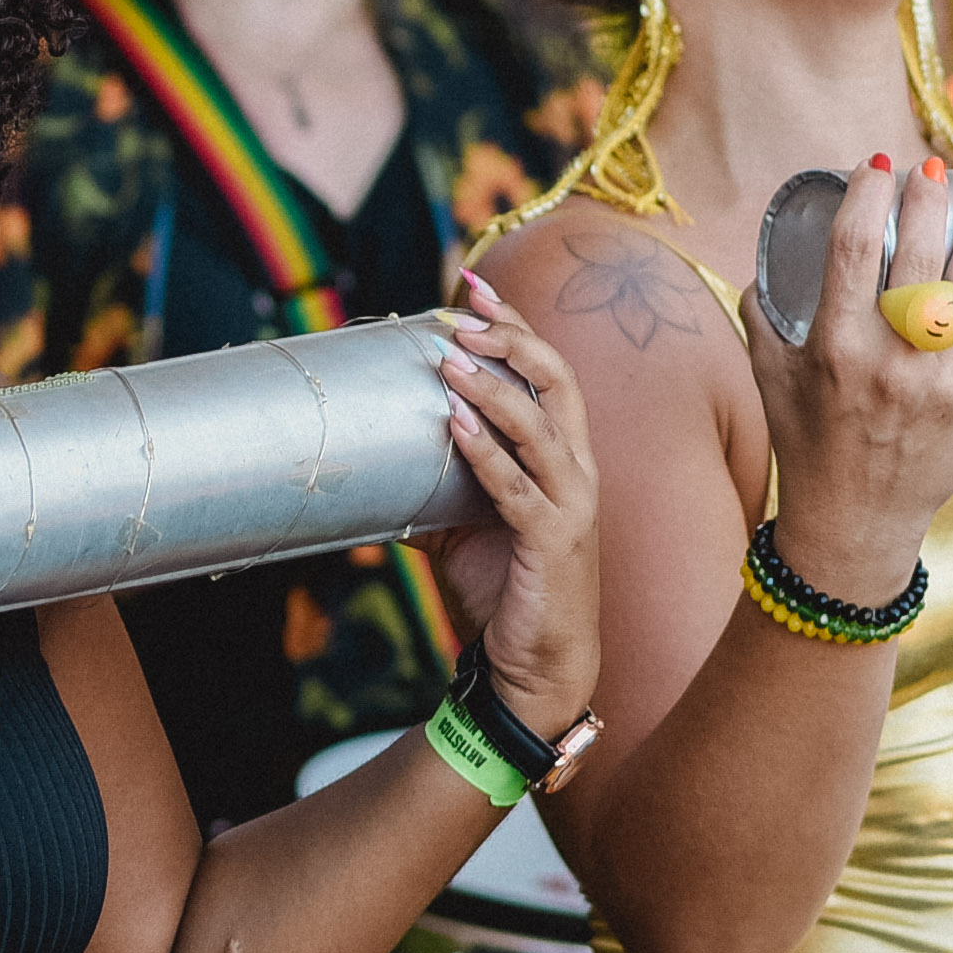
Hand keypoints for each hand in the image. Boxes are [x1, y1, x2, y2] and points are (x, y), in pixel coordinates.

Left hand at [426, 270, 599, 738]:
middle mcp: (578, 470)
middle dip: (511, 339)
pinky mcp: (554, 542)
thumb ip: (432, 488)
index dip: (514, 326)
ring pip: (540, 428)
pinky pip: (518, 489)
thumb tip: (374, 461)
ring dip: (493, 389)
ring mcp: (572, 505)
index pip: (548, 374)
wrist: (538, 668)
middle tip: (463, 311)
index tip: (472, 284)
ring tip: (449, 359)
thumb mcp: (461, 528)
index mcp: (563, 457)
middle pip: (558, 382)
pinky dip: (485, 454)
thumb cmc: (508, 590)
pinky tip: (453, 426)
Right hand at [742, 155, 952, 601]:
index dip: (867, 195)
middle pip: (917, 253)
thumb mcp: (769, 377)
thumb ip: (763, 315)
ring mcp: (939, 377)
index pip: (853, 249)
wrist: (856, 521)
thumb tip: (767, 261)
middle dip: (927, 197)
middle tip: (930, 166)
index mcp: (832, 347)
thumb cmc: (808, 446)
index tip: (874, 164)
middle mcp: (887, 358)